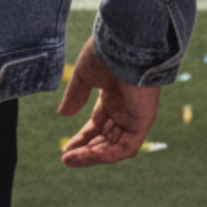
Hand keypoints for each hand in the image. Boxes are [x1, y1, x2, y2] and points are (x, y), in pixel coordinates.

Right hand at [56, 34, 159, 166]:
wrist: (125, 46)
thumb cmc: (105, 55)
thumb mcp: (84, 77)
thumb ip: (75, 96)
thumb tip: (63, 115)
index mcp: (112, 96)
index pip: (98, 125)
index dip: (82, 138)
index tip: (66, 149)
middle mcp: (125, 109)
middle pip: (105, 138)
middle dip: (86, 150)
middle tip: (66, 158)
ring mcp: (134, 117)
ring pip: (114, 146)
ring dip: (92, 155)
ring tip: (71, 160)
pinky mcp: (143, 122)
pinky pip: (126, 147)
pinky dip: (107, 155)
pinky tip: (88, 156)